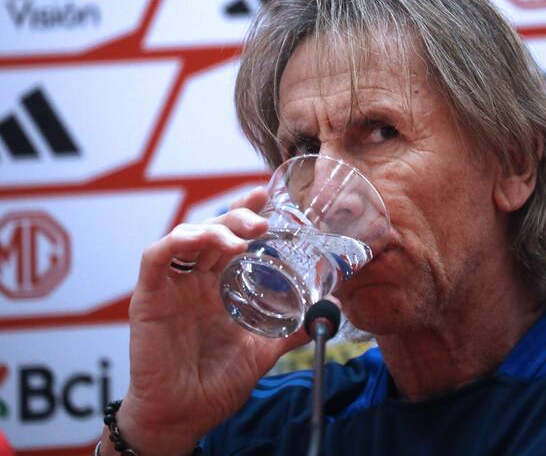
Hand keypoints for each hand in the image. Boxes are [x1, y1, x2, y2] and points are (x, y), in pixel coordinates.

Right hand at [116, 187, 309, 454]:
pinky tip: (200, 241)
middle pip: (212, 230)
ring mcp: (171, 287)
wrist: (183, 417)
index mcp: (218, 286)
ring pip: (185, 236)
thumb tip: (329, 311)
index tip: (265, 195)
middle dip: (236, 216)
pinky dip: (175, 242)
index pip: (231, 236)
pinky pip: (155, 258)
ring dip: (212, 228)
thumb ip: (292, 329)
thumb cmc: (216, 383)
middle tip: (261, 222)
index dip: (244, 211)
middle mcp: (194, 280)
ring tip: (239, 238)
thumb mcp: (263, 351)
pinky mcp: (148, 298)